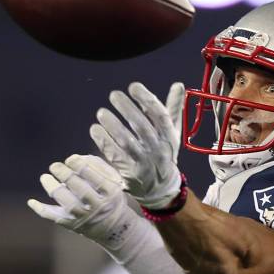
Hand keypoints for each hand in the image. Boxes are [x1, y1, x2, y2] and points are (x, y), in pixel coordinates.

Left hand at [27, 155, 137, 245]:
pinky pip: (54, 217)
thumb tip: (76, 158)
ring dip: (52, 188)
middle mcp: (98, 206)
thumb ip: (99, 168)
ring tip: (45, 177)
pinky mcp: (73, 225)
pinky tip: (31, 201)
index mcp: (111, 193)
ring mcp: (85, 217)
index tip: (71, 158)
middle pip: (79, 188)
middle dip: (65, 174)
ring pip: (67, 202)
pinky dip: (41, 210)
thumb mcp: (114, 183)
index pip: (94, 176)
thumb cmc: (112, 199)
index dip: (79, 165)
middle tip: (55, 165)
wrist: (116, 229)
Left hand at [89, 82, 185, 209]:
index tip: (133, 87)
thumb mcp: (173, 133)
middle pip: (142, 127)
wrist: (161, 188)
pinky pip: (115, 154)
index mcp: (170, 137)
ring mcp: (144, 162)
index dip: (147, 100)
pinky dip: (104, 141)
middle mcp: (159, 149)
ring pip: (127, 141)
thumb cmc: (165, 154)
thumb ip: (173, 109)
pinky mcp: (130, 172)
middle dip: (127, 109)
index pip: (160, 115)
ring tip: (101, 112)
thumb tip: (178, 85)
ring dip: (113, 125)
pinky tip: (95, 129)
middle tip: (113, 95)